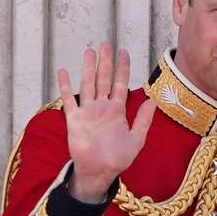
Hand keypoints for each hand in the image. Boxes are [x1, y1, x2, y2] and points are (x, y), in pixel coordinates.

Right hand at [59, 42, 155, 202]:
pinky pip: (68, 99)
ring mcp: (87, 112)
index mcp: (117, 111)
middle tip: (106, 44)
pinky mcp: (74, 119)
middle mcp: (102, 107)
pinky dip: (65, 86)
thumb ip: (144, 119)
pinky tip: (63, 72)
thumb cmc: (118, 159)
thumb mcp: (137, 139)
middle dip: (105, 62)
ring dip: (88, 69)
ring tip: (89, 52)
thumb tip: (153, 100)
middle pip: (103, 79)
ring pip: (88, 85)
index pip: (120, 83)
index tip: (123, 52)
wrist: (100, 172)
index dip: (122, 68)